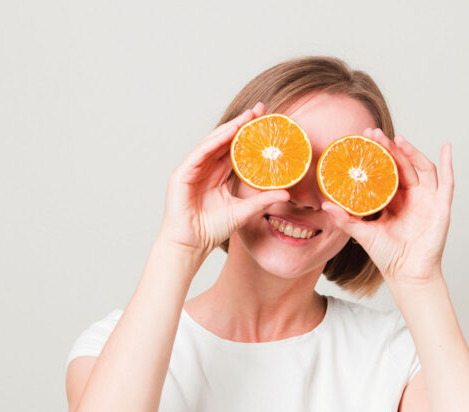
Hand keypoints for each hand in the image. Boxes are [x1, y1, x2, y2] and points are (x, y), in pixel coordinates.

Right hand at [158, 102, 290, 254]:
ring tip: (248, 116)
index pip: (236, 150)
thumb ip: (262, 201)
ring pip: (213, 142)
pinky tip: (230, 131)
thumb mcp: (243, 212)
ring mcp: (192, 169)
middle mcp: (205, 168)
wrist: (191, 245)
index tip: (268, 122)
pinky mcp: (181, 173)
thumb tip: (286, 194)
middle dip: (242, 124)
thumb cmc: (212, 230)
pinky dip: (215, 141)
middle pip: (225, 141)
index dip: (250, 135)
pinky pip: (201, 152)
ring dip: (230, 127)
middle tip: (261, 109)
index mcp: (218, 175)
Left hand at [321, 129, 453, 284]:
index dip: (376, 155)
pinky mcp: (441, 207)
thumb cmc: (388, 256)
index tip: (362, 140)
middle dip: (389, 148)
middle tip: (374, 133)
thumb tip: (324, 205)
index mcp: (393, 201)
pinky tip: (447, 148)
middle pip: (402, 165)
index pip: (385, 172)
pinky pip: (447, 182)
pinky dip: (448, 164)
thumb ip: (346, 219)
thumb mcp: (364, 234)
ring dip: (412, 152)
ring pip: (421, 168)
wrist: (407, 274)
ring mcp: (427, 200)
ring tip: (398, 138)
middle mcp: (411, 197)